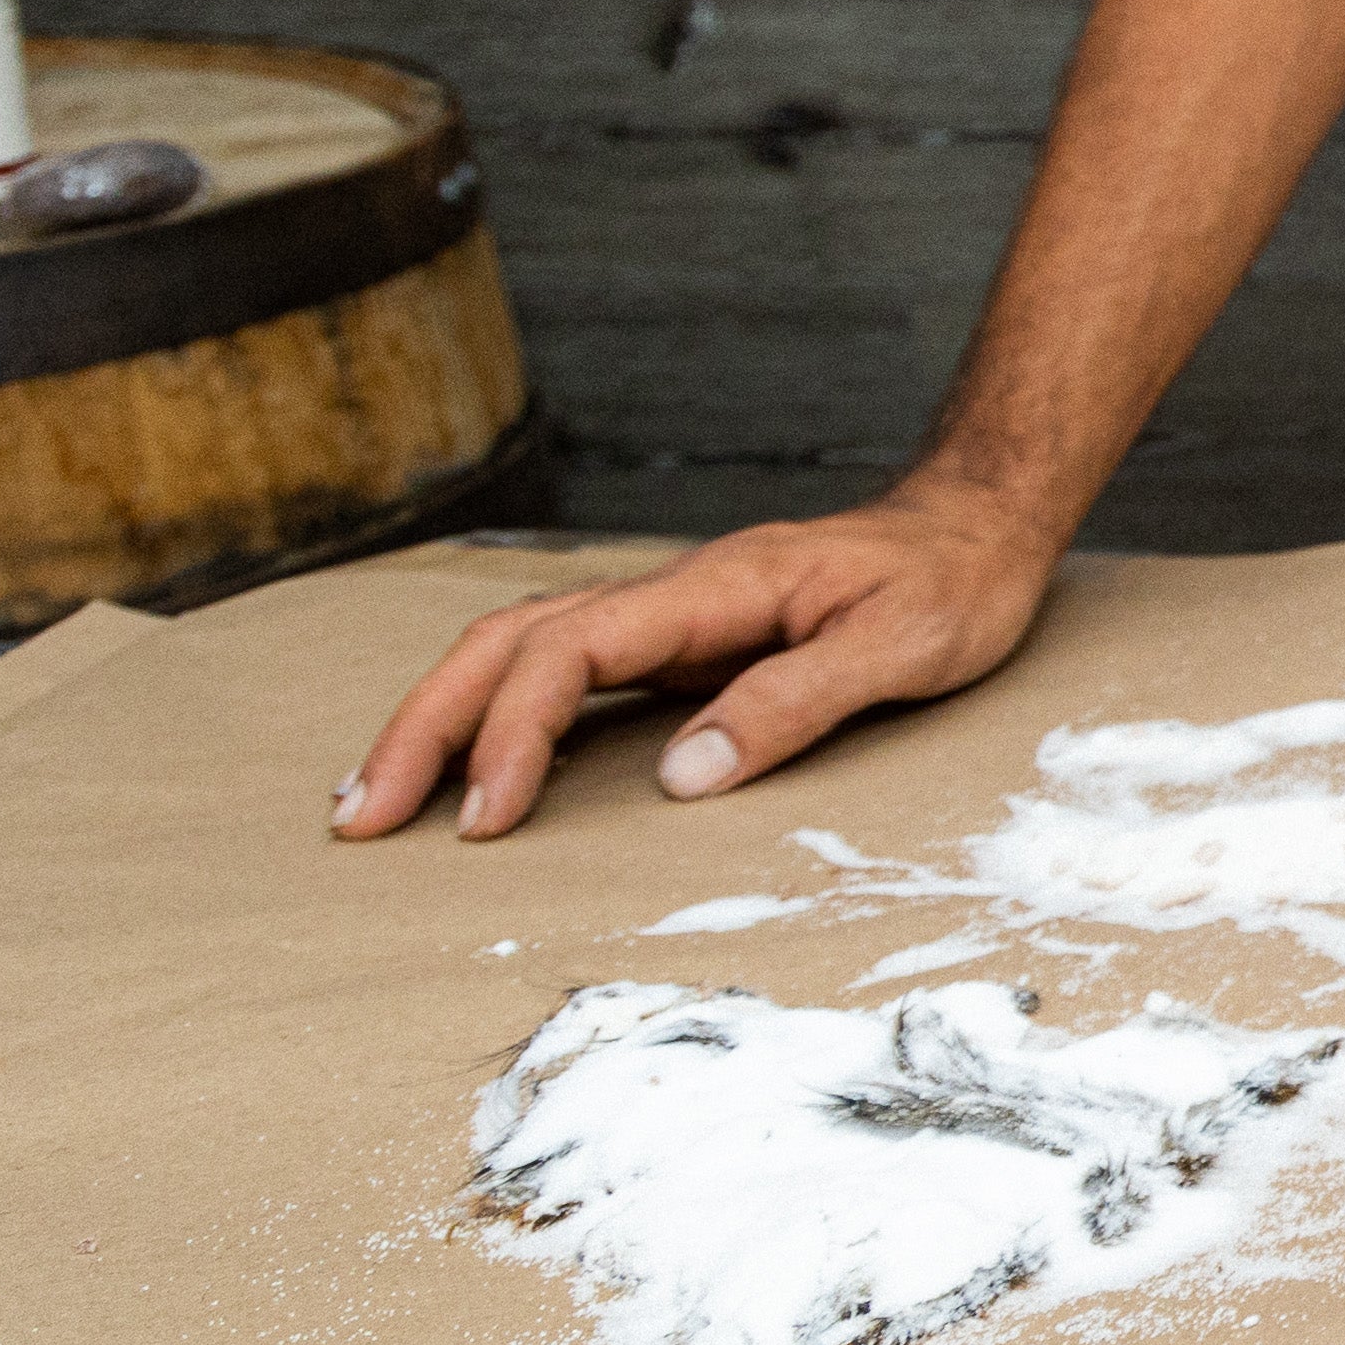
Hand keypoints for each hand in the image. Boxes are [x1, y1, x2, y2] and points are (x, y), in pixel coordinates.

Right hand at [329, 485, 1060, 841]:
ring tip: (375, 800)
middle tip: (361, 820)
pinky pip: (563, 671)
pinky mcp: (682, 642)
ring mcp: (671, 616)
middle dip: (426, 726)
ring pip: (520, 649)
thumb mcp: (903, 646)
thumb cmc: (954, 583)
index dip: (514, 731)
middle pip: (509, 642)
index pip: (572, 650)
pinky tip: (469, 769)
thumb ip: (797, 702)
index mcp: (716, 588)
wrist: (982, 524)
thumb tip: (681, 776)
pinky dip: (498, 714)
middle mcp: (673, 594)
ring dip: (442, 717)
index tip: (487, 817)